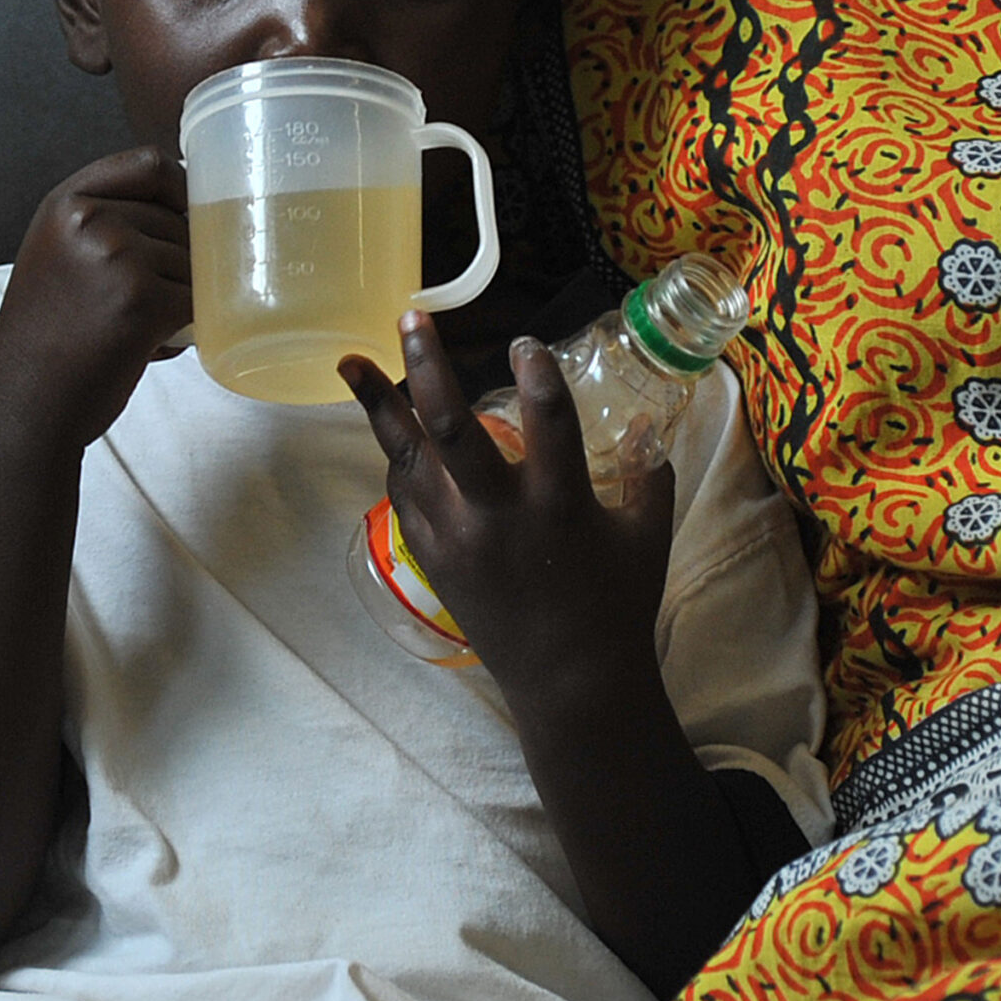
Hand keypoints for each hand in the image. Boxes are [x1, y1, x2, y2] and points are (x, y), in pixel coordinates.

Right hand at [0, 146, 190, 449]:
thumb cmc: (47, 336)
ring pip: (193, 263)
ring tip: (134, 330)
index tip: (189, 214)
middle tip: (135, 306)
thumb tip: (192, 201)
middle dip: (176, 262)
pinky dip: (187, 327)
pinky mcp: (143, 300)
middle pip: (180, 220)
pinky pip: (199, 302)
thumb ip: (104, 221)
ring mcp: (117, 256)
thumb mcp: (58, 254)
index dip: (181, 188)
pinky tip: (149, 347)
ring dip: (180, 298)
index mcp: (65, 202)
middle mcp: (88, 219)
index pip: (150, 164)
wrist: (25, 404)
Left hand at [340, 313, 673, 703]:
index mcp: (561, 503)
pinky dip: (398, 459)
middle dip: (427, 367)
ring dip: (380, 406)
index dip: (535, 371)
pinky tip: (391, 432)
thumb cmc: (617, 605)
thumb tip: (648, 422)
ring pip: (408, 459)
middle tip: (411, 318)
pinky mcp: (435, 559)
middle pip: (453, 427)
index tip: (524, 341)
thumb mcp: (648, 536)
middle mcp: (500, 514)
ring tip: (351, 362)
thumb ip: (649, 474)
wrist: (569, 682)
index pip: (547, 417)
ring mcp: (458, 538)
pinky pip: (405, 496)